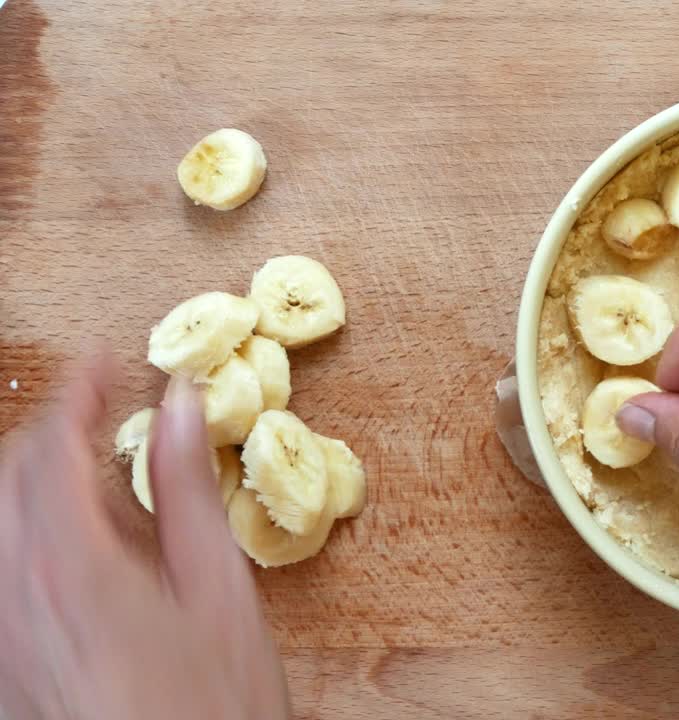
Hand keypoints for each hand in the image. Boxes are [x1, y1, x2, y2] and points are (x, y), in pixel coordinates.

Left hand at [0, 355, 288, 719]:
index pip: (50, 445)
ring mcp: (0, 636)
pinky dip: (24, 536)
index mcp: (70, 564)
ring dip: (28, 483)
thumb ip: (187, 490)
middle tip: (97, 413)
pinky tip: (74, 553)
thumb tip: (179, 408)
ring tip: (85, 476)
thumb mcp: (220, 588)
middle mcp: (14, 595)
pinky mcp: (3, 668)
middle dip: (45, 431)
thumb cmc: (214, 704)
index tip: (102, 361)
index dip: (75, 390)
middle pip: (3, 478)